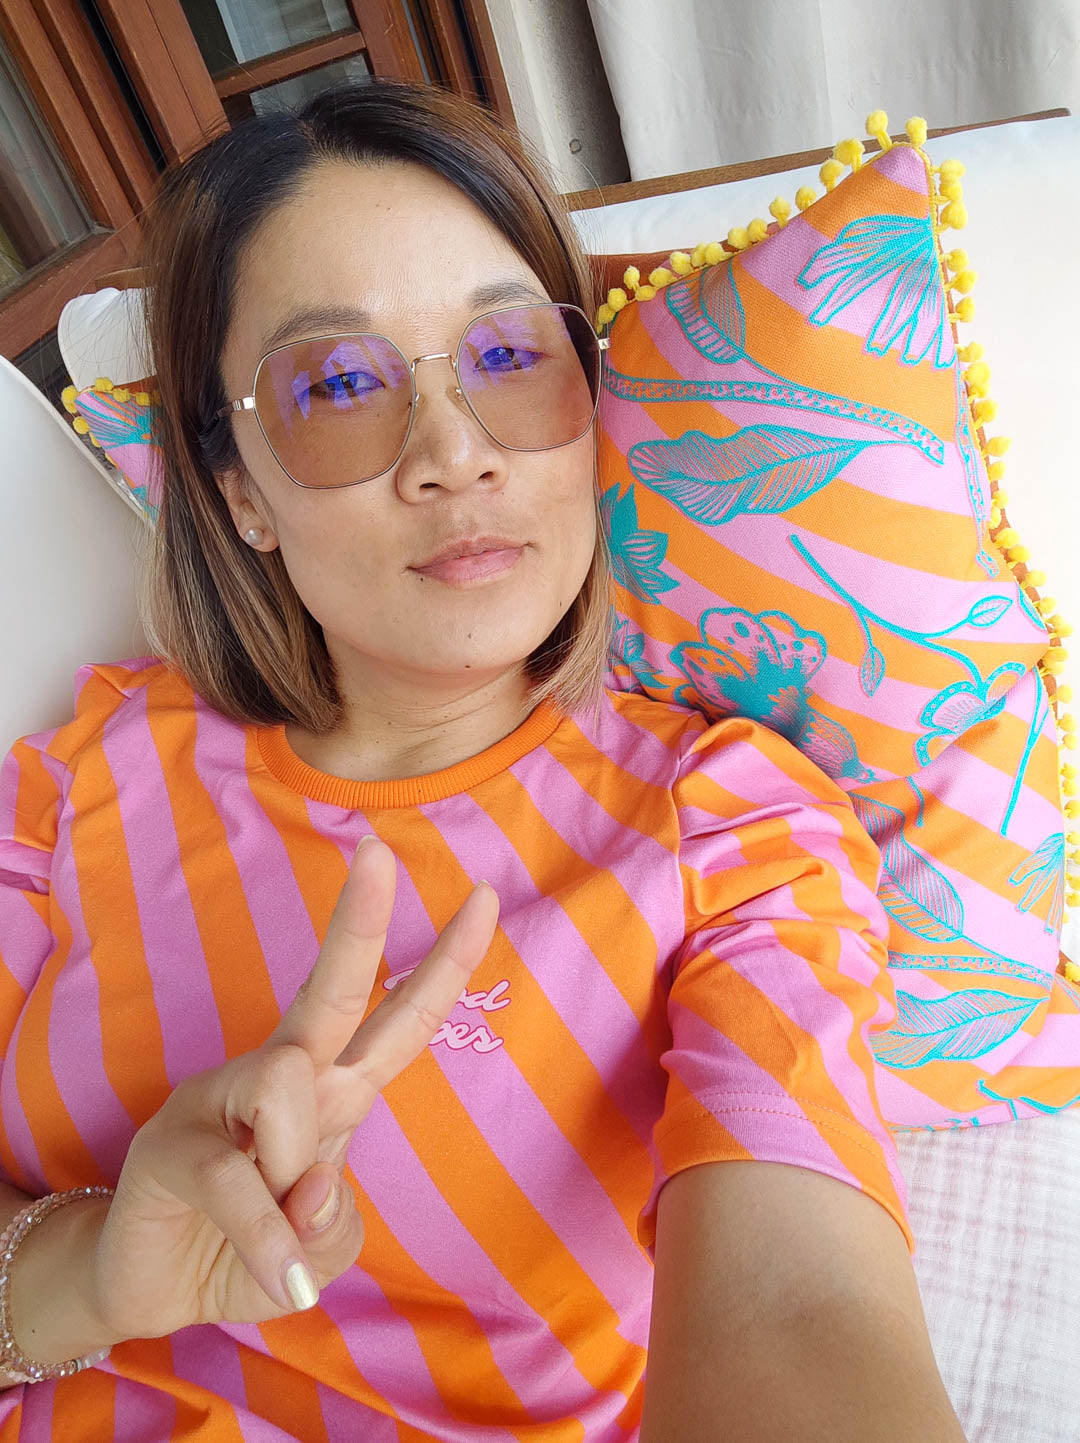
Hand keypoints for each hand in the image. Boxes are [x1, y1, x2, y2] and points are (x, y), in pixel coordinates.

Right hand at [87, 836, 497, 1339]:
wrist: (156, 1290)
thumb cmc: (254, 1251)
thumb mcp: (322, 1245)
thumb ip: (333, 1218)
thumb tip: (310, 1182)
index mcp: (334, 1088)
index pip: (399, 1017)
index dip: (444, 964)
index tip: (487, 898)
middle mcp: (283, 1075)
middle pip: (333, 990)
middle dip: (360, 922)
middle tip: (378, 851)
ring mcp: (221, 1098)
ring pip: (286, 1085)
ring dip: (290, 1169)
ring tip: (272, 1222)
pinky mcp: (171, 1142)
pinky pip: (237, 1177)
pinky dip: (267, 1236)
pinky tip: (280, 1274)